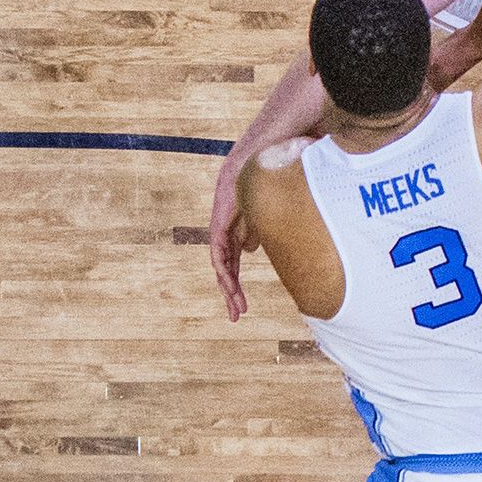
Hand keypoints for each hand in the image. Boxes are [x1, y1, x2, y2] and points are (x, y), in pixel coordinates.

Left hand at [206, 168, 253, 320]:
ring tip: (237, 309)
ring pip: (222, 269)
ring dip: (229, 290)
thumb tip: (250, 248)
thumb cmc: (261, 185)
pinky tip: (230, 287)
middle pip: (226, 273)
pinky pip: (219, 256)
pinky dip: (225, 273)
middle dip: (232, 295)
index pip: (233, 268)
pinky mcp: (219, 229)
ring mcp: (220, 235)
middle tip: (236, 316)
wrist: (253, 164)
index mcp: (235, 237)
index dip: (236, 288)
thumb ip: (257, 231)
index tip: (243, 307)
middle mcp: (225, 239)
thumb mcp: (263, 216)